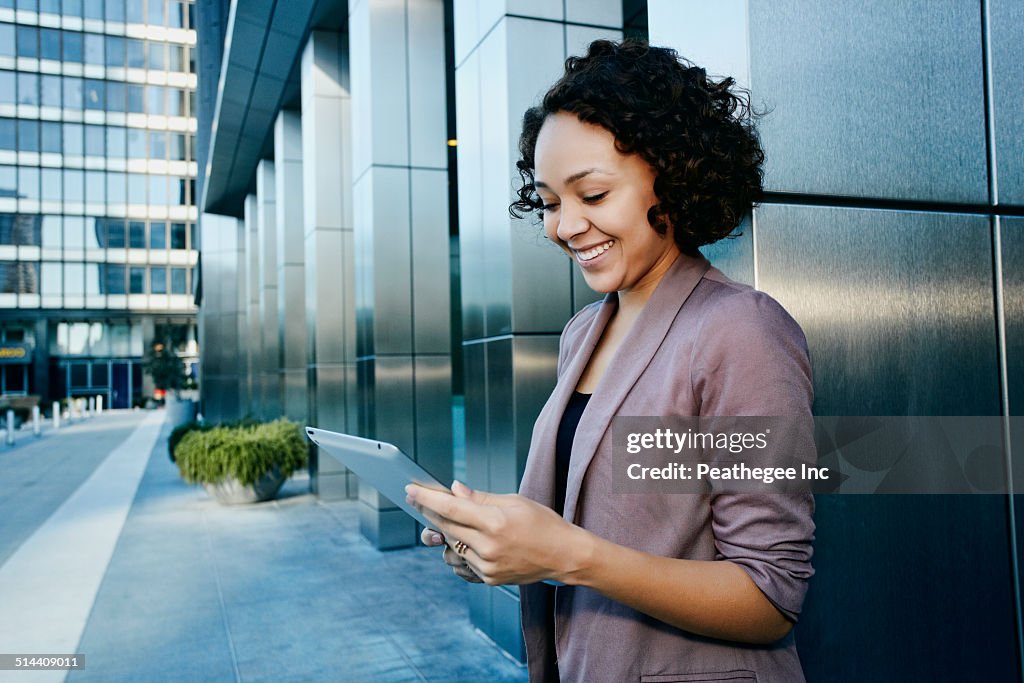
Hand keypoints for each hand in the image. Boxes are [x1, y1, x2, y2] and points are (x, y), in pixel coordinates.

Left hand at [406, 480, 586, 585]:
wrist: (565, 555)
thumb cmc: (543, 523)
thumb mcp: (514, 501)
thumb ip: (479, 497)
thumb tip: (453, 490)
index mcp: (495, 522)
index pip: (451, 509)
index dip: (427, 499)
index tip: (410, 490)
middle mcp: (489, 547)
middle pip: (446, 528)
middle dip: (430, 513)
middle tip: (419, 501)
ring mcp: (488, 567)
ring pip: (451, 548)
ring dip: (447, 534)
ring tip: (461, 524)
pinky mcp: (490, 579)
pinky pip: (461, 565)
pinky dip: (459, 552)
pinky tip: (469, 543)